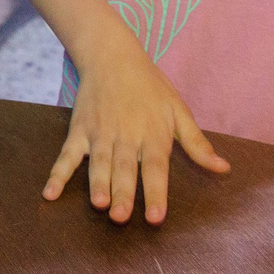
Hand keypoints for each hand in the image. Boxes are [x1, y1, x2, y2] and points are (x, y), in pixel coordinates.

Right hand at [49, 40, 229, 225]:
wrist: (112, 55)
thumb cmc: (150, 86)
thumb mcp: (178, 110)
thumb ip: (198, 143)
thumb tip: (224, 168)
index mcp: (153, 134)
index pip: (156, 168)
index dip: (155, 193)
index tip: (156, 217)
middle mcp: (126, 135)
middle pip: (125, 169)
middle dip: (123, 193)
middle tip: (121, 217)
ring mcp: (99, 133)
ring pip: (98, 163)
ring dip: (97, 183)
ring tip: (99, 204)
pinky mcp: (79, 130)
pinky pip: (67, 155)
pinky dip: (57, 174)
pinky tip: (50, 193)